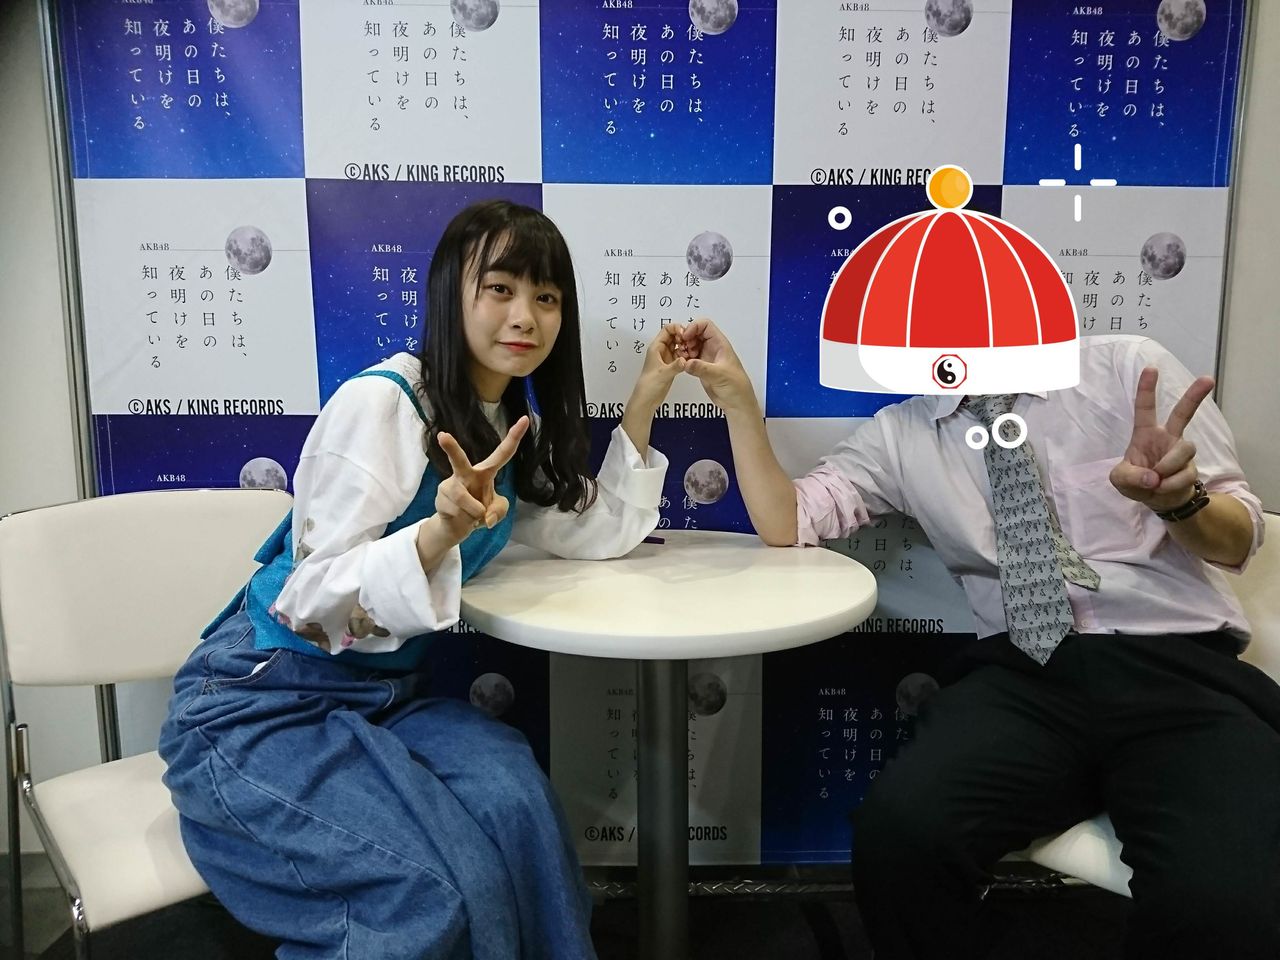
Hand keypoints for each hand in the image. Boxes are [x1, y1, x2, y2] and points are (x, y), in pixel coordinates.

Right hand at [433, 416, 528, 543]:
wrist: (457, 527)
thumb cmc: (480, 511)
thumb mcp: (498, 511)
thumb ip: (499, 511)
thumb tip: (487, 518)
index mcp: (486, 472)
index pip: (503, 453)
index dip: (514, 437)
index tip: (525, 419)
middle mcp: (466, 474)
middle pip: (459, 460)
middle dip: (451, 448)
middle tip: (442, 435)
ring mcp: (451, 484)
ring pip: (464, 499)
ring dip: (474, 513)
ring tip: (473, 517)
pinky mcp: (440, 496)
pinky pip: (458, 511)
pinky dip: (465, 521)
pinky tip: (460, 518)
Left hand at [628, 323, 686, 411]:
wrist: (646, 399)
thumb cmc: (648, 386)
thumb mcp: (663, 374)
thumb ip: (675, 366)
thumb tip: (685, 360)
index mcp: (656, 348)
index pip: (667, 329)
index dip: (677, 329)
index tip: (685, 335)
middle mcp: (661, 351)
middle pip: (674, 335)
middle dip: (684, 337)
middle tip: (690, 345)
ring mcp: (666, 358)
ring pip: (678, 345)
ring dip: (686, 347)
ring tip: (690, 354)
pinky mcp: (671, 365)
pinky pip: (680, 355)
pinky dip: (686, 356)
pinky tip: (690, 361)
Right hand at [679, 318, 756, 414]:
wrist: (736, 402)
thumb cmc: (737, 386)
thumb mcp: (719, 375)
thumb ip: (702, 368)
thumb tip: (687, 362)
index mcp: (720, 344)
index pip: (705, 325)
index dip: (693, 327)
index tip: (686, 337)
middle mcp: (713, 348)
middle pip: (695, 333)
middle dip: (686, 338)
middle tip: (683, 349)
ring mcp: (706, 357)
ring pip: (691, 345)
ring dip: (684, 348)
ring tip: (683, 358)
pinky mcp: (701, 367)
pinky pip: (689, 357)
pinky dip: (683, 359)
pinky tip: (683, 365)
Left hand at [1109, 366, 1213, 511]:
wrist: (1157, 501)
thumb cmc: (1135, 482)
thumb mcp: (1120, 480)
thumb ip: (1130, 477)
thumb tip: (1153, 476)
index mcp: (1145, 433)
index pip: (1145, 408)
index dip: (1146, 389)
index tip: (1151, 368)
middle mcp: (1167, 437)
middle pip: (1183, 413)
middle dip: (1195, 396)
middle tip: (1208, 379)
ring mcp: (1180, 451)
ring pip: (1185, 449)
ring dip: (1168, 466)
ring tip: (1156, 481)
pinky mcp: (1191, 467)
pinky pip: (1184, 473)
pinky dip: (1170, 484)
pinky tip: (1162, 488)